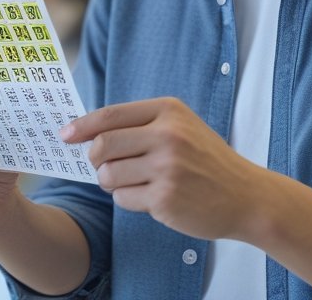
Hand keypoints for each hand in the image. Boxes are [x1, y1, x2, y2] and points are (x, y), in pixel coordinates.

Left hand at [61, 97, 265, 241]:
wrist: (246, 195)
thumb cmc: (206, 160)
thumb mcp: (180, 127)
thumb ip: (139, 125)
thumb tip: (87, 133)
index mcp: (168, 111)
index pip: (110, 115)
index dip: (82, 126)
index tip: (65, 135)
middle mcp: (167, 135)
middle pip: (102, 145)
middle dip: (95, 159)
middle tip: (104, 166)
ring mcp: (167, 167)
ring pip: (108, 175)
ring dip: (112, 182)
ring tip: (135, 182)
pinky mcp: (165, 198)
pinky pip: (122, 199)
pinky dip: (129, 200)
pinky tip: (151, 197)